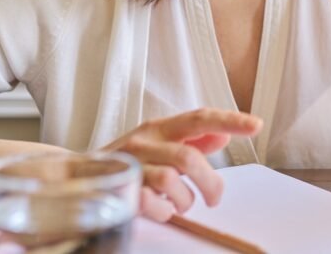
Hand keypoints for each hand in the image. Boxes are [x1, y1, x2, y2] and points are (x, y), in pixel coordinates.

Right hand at [102, 108, 261, 221]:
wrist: (74, 174)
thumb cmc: (126, 159)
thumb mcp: (159, 143)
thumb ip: (191, 139)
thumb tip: (223, 134)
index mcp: (159, 128)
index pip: (199, 117)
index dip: (229, 119)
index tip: (256, 125)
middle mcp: (145, 141)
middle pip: (189, 157)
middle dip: (210, 182)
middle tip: (214, 198)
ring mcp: (131, 164)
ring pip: (171, 182)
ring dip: (184, 200)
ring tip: (181, 205)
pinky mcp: (119, 188)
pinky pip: (151, 204)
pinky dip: (163, 212)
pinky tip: (161, 210)